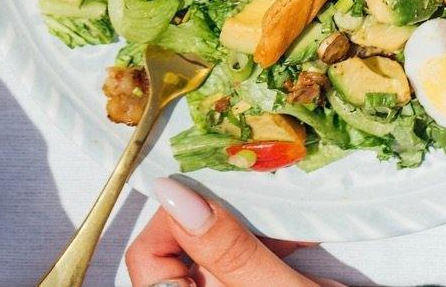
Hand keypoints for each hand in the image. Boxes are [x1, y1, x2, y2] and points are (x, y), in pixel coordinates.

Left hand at [129, 178, 339, 286]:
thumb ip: (226, 248)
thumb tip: (171, 193)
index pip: (147, 259)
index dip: (170, 222)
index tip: (205, 198)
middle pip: (183, 247)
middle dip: (215, 212)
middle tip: (243, 186)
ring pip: (220, 247)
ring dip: (247, 220)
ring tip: (275, 201)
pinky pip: (251, 258)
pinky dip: (271, 239)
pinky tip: (298, 228)